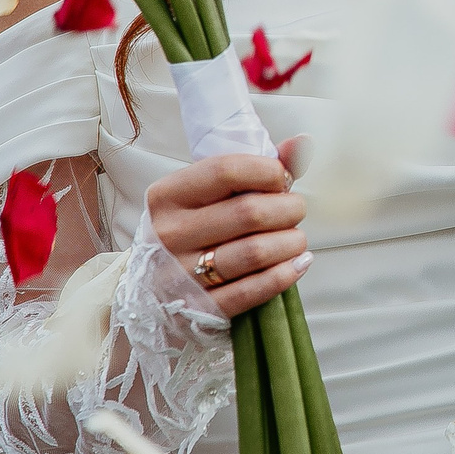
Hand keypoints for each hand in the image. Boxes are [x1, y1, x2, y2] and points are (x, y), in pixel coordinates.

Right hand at [145, 137, 311, 318]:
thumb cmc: (194, 229)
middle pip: (249, 212)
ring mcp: (181, 275)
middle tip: (294, 211)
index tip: (282, 180)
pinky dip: (285, 274)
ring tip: (296, 239)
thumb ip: (257, 167)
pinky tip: (298, 264)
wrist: (152, 290)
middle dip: (288, 208)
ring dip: (291, 242)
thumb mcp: (209, 194)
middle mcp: (169, 234)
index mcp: (167, 196)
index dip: (268, 171)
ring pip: (255, 252)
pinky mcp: (200, 309)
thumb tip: (302, 144)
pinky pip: (253, 291)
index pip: (226, 170)